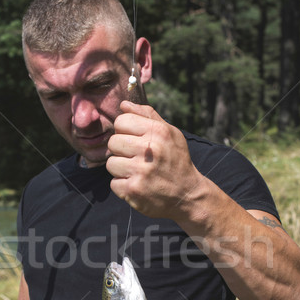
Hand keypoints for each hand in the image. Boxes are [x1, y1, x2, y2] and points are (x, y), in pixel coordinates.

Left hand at [107, 101, 200, 219]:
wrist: (188, 195)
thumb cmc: (176, 161)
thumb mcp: (170, 134)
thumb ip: (147, 116)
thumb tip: (124, 104)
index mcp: (158, 132)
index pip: (121, 121)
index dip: (125, 131)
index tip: (135, 140)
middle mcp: (149, 150)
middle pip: (113, 142)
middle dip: (122, 151)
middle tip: (136, 159)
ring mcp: (140, 171)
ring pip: (111, 163)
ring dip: (121, 170)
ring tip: (137, 173)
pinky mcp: (133, 190)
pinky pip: (113, 183)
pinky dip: (123, 186)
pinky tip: (138, 185)